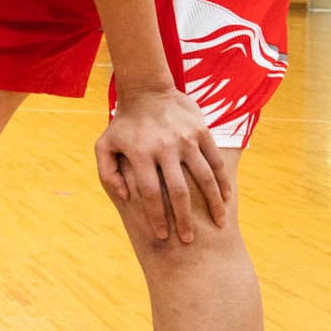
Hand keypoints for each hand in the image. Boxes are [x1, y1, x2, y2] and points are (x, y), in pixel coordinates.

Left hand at [97, 85, 227, 243]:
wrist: (146, 90)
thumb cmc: (123, 125)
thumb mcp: (104, 146)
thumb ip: (107, 173)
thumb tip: (124, 196)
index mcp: (139, 154)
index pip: (148, 193)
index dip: (155, 217)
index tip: (161, 235)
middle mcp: (163, 148)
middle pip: (177, 191)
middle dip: (184, 219)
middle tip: (188, 240)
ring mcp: (185, 140)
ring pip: (204, 178)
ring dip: (213, 204)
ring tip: (218, 224)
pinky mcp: (202, 132)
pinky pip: (216, 161)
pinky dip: (222, 182)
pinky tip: (226, 198)